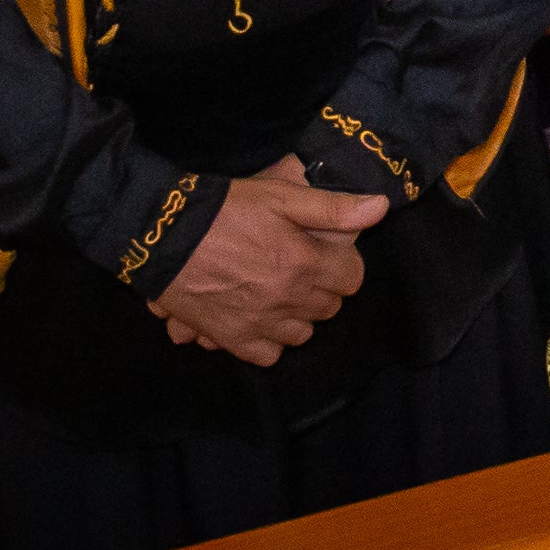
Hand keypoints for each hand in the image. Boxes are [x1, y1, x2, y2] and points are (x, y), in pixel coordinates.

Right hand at [146, 166, 384, 365]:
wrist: (168, 233)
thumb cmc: (227, 209)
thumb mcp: (282, 196)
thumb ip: (334, 208)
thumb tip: (380, 209)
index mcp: (306, 263)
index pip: (352, 279)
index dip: (342, 265)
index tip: (325, 253)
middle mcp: (289, 299)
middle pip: (329, 307)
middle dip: (322, 288)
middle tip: (301, 267)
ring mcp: (262, 323)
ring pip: (303, 333)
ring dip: (298, 314)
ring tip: (280, 291)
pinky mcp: (234, 338)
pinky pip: (269, 353)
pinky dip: (270, 339)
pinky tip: (261, 316)